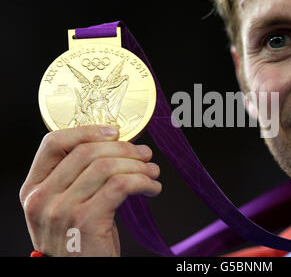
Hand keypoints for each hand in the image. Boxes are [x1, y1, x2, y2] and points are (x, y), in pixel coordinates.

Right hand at [19, 125, 160, 255]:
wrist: (82, 273)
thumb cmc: (80, 239)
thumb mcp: (66, 206)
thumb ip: (77, 178)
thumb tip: (114, 144)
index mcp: (33, 188)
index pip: (53, 143)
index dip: (87, 131)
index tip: (114, 132)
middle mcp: (41, 198)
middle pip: (86, 152)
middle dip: (123, 148)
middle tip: (144, 154)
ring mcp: (61, 211)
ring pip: (105, 167)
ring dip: (137, 165)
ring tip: (152, 171)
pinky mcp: (85, 222)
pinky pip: (120, 185)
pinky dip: (142, 182)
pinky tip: (152, 188)